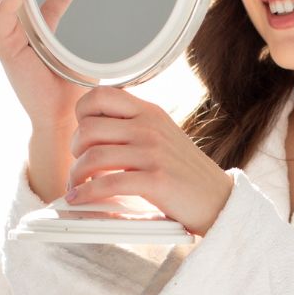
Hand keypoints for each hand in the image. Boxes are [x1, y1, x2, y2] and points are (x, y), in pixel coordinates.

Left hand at [64, 86, 235, 237]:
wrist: (218, 199)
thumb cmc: (186, 172)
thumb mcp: (163, 135)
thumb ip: (134, 127)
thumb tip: (92, 132)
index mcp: (150, 112)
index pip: (101, 95)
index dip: (82, 114)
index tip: (83, 134)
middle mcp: (149, 127)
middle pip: (88, 128)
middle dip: (75, 150)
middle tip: (80, 164)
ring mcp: (153, 153)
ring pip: (93, 156)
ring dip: (76, 175)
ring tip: (76, 186)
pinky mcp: (155, 180)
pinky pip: (107, 184)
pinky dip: (86, 193)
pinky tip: (80, 199)